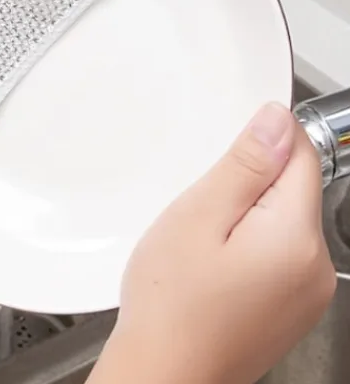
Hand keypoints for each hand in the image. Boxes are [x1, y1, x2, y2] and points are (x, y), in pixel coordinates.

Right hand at [88, 103, 335, 383]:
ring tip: (203, 241)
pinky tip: (213, 264)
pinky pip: (277, 252)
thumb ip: (245, 166)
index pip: (303, 155)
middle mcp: (315, 268)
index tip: (230, 152)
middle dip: (249, 182)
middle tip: (203, 208)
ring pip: (283, 220)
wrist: (162, 374)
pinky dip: (248, 244)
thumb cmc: (171, 304)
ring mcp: (306, 292)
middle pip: (293, 189)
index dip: (265, 139)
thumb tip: (277, 121)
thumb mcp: (198, 216)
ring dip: (246, 214)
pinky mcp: (290, 306)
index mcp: (296, 238)